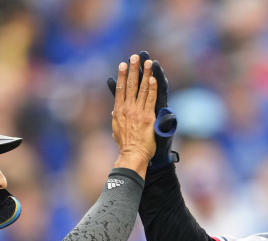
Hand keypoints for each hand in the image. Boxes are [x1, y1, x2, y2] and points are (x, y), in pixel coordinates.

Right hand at [111, 53, 156, 175]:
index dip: (121, 75)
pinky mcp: (148, 117)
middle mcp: (127, 109)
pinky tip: (153, 78)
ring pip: (141, 89)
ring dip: (145, 74)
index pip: (120, 89)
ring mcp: (138, 112)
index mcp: (118, 111)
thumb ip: (117, 119)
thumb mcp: (117, 130)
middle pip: (130, 85)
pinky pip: (151, 99)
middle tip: (135, 57)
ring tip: (147, 62)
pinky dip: (152, 88)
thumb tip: (114, 112)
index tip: (122, 65)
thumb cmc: (126, 146)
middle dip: (133, 69)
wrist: (133, 155)